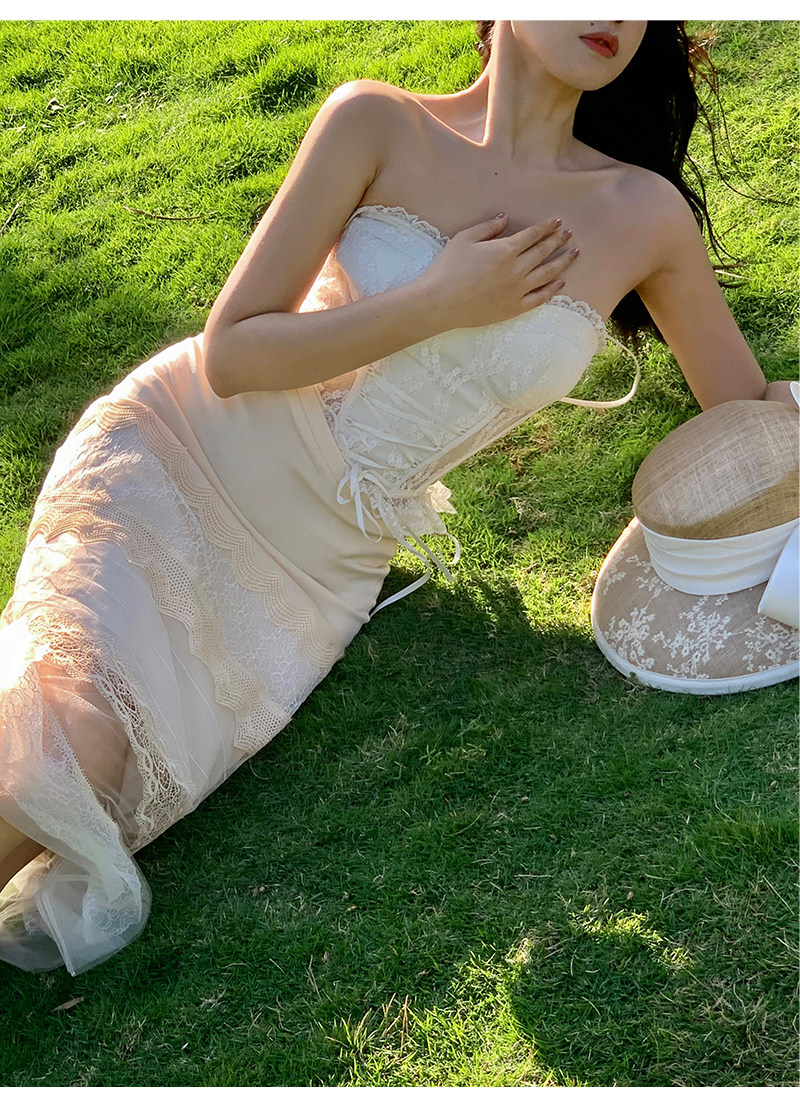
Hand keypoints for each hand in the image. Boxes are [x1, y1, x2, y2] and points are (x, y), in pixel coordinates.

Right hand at [417, 212, 578, 330]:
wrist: (440, 303)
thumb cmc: (448, 268)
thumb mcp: (464, 239)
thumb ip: (488, 228)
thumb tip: (505, 219)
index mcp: (505, 250)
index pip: (533, 235)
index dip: (547, 227)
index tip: (558, 222)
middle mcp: (516, 269)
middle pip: (544, 252)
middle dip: (558, 240)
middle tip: (569, 234)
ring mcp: (518, 290)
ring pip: (548, 274)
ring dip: (563, 262)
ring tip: (574, 254)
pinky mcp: (514, 308)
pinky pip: (539, 298)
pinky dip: (552, 289)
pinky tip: (561, 282)